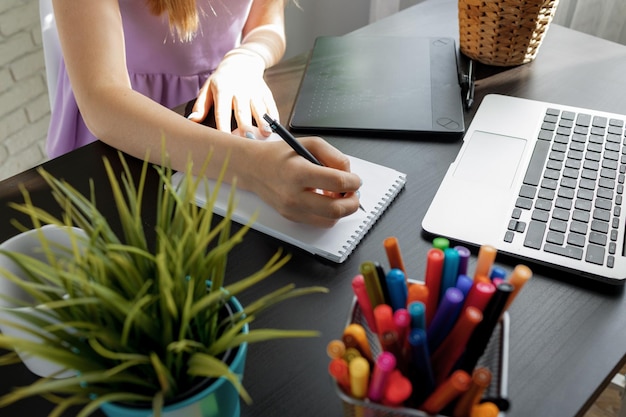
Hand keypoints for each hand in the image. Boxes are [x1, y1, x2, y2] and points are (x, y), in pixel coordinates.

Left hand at [188, 50, 277, 138]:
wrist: (242, 62)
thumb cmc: (222, 80)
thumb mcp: (208, 88)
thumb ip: (201, 106)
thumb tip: (193, 120)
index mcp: (223, 89)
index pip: (222, 111)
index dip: (223, 126)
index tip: (225, 139)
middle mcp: (240, 90)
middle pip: (243, 111)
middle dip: (245, 126)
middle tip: (248, 140)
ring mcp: (254, 91)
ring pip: (259, 109)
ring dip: (263, 122)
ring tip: (266, 134)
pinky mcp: (265, 92)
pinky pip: (270, 105)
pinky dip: (273, 116)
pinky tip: (274, 127)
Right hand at [245, 137, 361, 226]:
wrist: (254, 168)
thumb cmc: (281, 155)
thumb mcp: (310, 144)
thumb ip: (335, 157)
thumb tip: (350, 176)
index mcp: (299, 172)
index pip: (337, 183)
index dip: (353, 182)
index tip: (355, 180)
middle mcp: (294, 195)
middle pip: (336, 209)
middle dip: (352, 202)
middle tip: (352, 193)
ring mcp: (292, 210)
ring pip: (330, 220)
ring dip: (341, 209)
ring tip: (337, 195)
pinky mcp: (292, 217)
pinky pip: (320, 222)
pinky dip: (328, 213)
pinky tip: (324, 199)